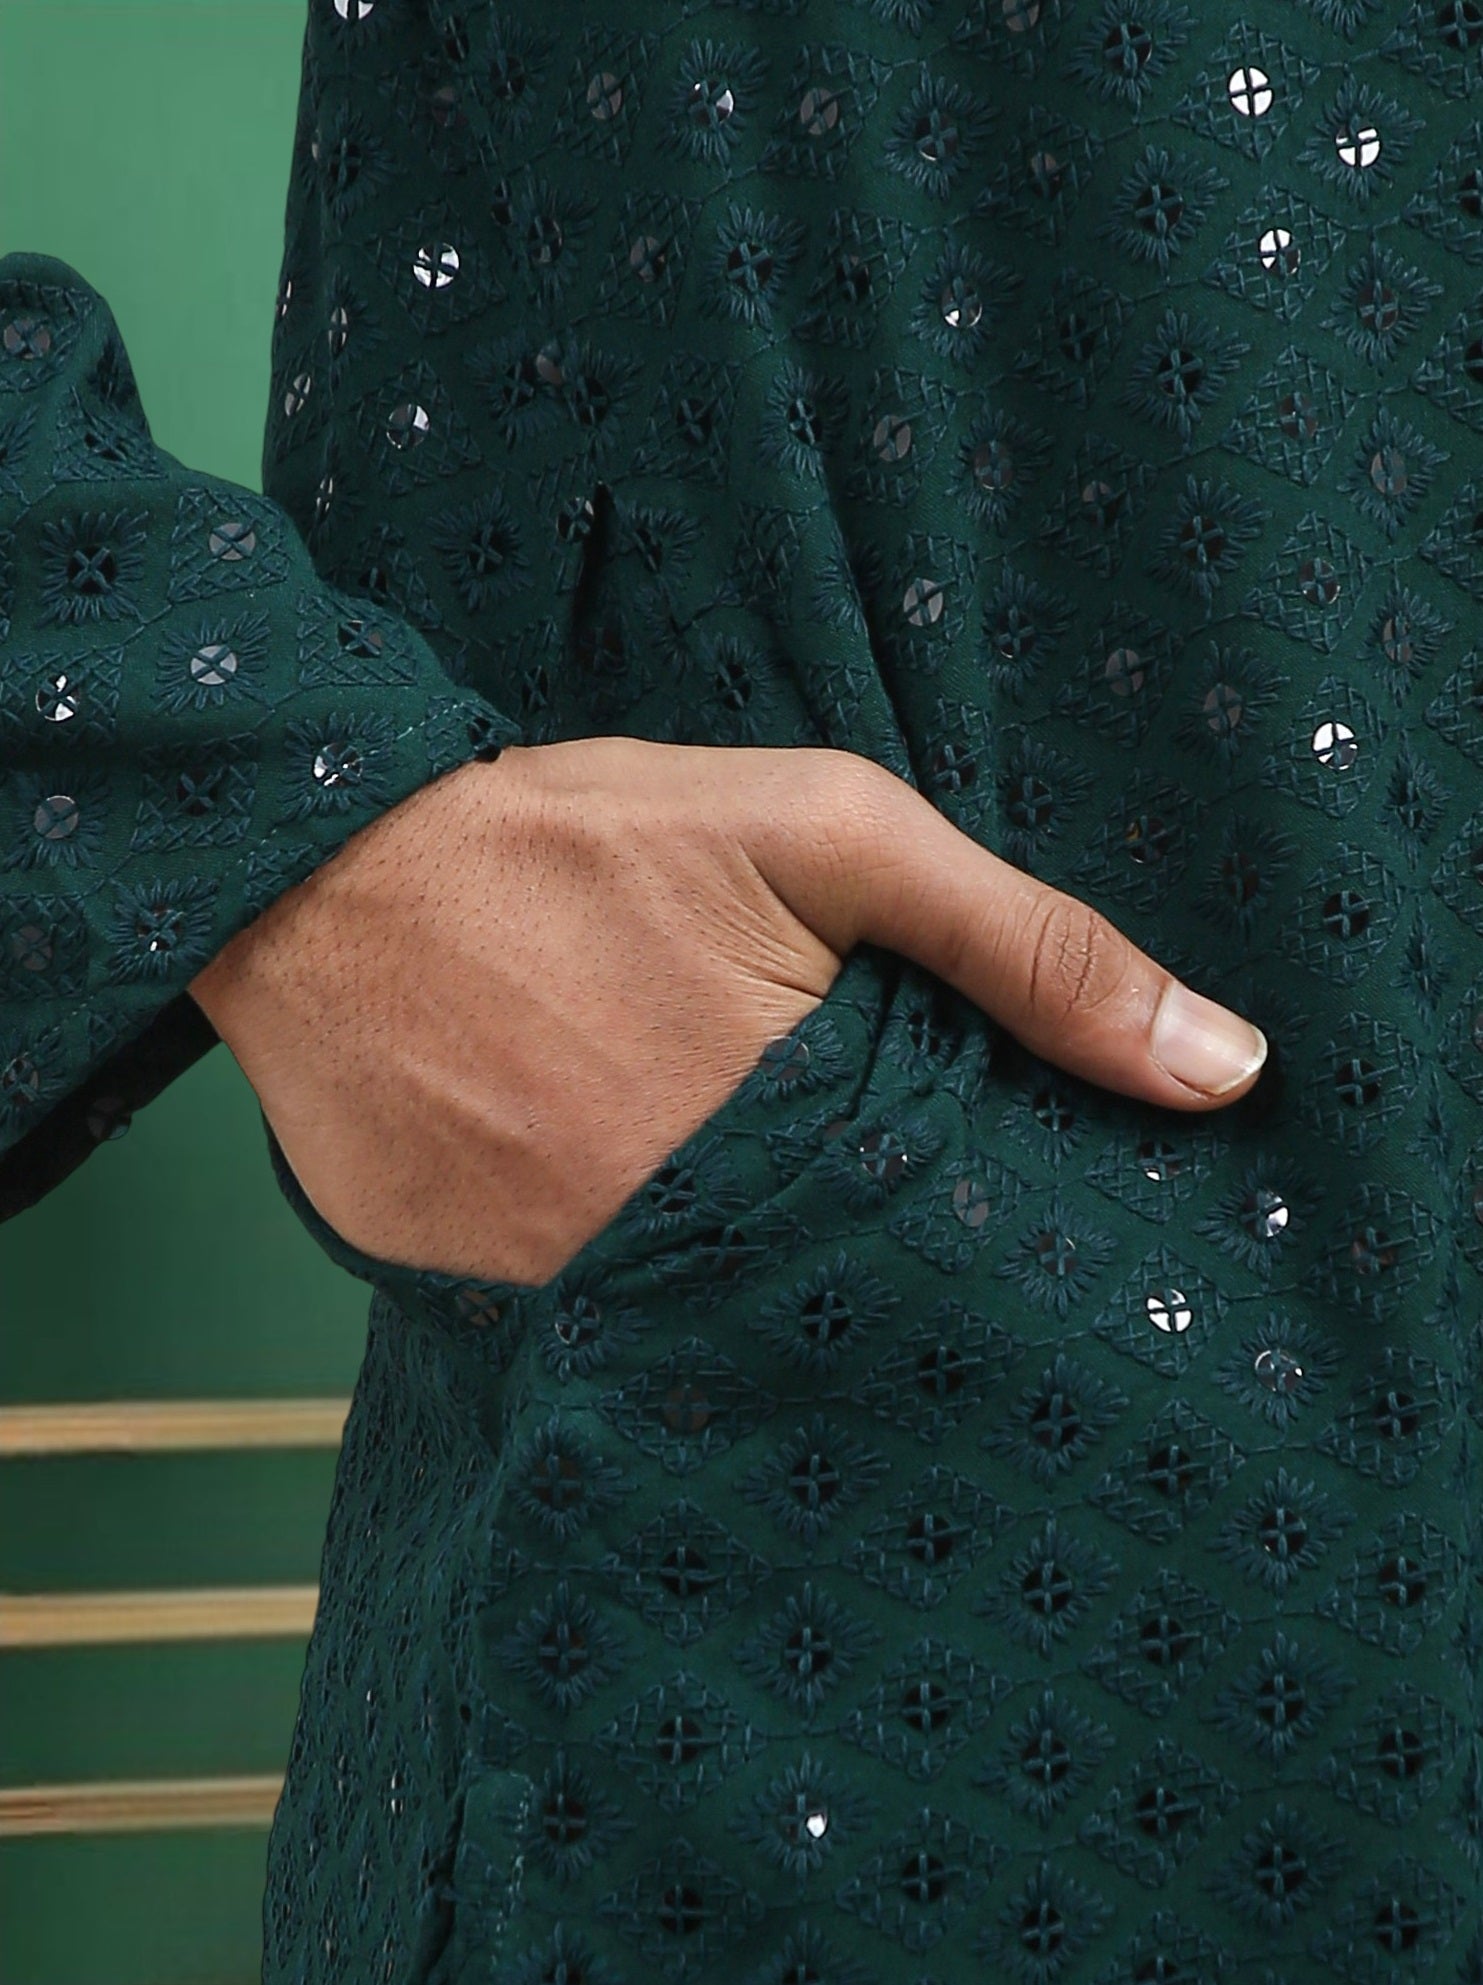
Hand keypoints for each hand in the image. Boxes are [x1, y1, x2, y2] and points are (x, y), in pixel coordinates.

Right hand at [187, 737, 1267, 1286]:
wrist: (323, 873)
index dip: (983, 1247)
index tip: (997, 1232)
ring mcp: (560, 1293)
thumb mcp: (830, 837)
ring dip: (742, 1280)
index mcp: (787, 1145)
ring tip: (726, 1190)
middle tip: (836, 1189)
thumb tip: (1223, 1068)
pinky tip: (619, 1205)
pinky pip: (592, 1329)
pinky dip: (627, 1283)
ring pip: (713, 1331)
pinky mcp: (472, 1302)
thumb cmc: (581, 841)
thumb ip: (1028, 948)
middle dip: (866, 1266)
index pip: (948, 1263)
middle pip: (834, 1312)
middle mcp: (676, 1251)